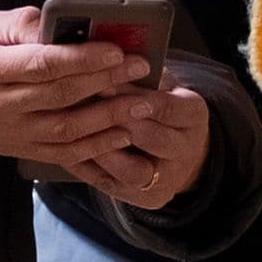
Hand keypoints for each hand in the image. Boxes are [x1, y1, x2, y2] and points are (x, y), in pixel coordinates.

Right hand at [0, 5, 154, 172]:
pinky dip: (96, 147)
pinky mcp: (21, 151)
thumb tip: (65, 25)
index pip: (40, 64)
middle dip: (104, 82)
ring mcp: (10, 134)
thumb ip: (27, 25)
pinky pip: (63, 154)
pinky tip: (123, 133)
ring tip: (141, 103)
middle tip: (139, 68)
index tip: (115, 50)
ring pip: (65, 131)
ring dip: (108, 118)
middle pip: (59, 96)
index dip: (81, 59)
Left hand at [77, 78, 210, 212]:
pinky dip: (88, 168)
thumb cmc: (158, 107)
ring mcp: (168, 179)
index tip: (104, 82)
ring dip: (102, 150)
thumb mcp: (160, 84)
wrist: (175, 151)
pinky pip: (113, 186)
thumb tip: (109, 62)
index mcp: (194, 116)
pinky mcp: (147, 198)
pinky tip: (68, 151)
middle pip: (153, 139)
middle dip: (116, 121)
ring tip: (75, 132)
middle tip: (83, 105)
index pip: (167, 107)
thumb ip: (141, 77)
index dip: (133, 96)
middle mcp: (186, 150)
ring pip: (134, 171)